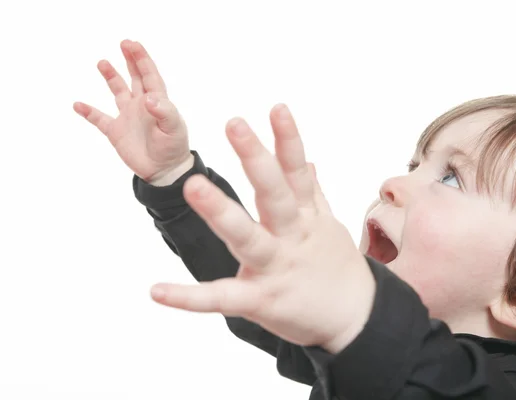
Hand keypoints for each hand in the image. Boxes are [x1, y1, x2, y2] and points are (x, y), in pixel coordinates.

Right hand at [73, 40, 191, 184]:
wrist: (164, 170)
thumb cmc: (173, 148)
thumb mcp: (174, 129)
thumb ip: (164, 112)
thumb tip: (148, 98)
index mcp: (157, 102)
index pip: (149, 75)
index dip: (142, 59)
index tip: (132, 45)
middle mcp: (141, 105)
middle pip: (135, 77)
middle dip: (130, 60)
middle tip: (123, 43)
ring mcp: (128, 117)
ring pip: (118, 92)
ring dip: (111, 78)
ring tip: (103, 62)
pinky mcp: (116, 132)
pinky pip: (100, 119)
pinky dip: (89, 112)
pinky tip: (78, 105)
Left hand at [150, 105, 375, 353]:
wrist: (358, 320)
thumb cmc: (338, 269)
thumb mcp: (330, 227)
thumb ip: (315, 193)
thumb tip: (309, 161)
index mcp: (308, 219)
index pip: (297, 174)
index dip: (288, 140)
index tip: (277, 108)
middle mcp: (293, 237)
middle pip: (275, 195)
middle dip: (256, 160)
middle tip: (235, 124)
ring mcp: (277, 268)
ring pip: (249, 238)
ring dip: (221, 212)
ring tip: (193, 186)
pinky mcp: (262, 301)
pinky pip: (223, 298)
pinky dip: (190, 297)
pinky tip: (157, 290)